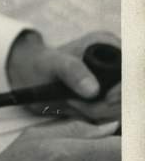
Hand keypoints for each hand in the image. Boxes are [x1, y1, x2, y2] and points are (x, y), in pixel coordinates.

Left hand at [6, 29, 120, 122]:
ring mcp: (113, 80)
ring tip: (71, 103)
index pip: (132, 70)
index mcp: (108, 45)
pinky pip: (112, 114)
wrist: (29, 75)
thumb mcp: (54, 64)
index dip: (124, 88)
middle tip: (74, 103)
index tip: (106, 99)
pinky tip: (76, 108)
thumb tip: (93, 90)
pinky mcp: (108, 96)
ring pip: (122, 106)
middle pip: (129, 92)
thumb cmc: (40, 63)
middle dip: (106, 104)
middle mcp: (116, 61)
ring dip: (97, 112)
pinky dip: (95, 116)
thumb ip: (73, 72)